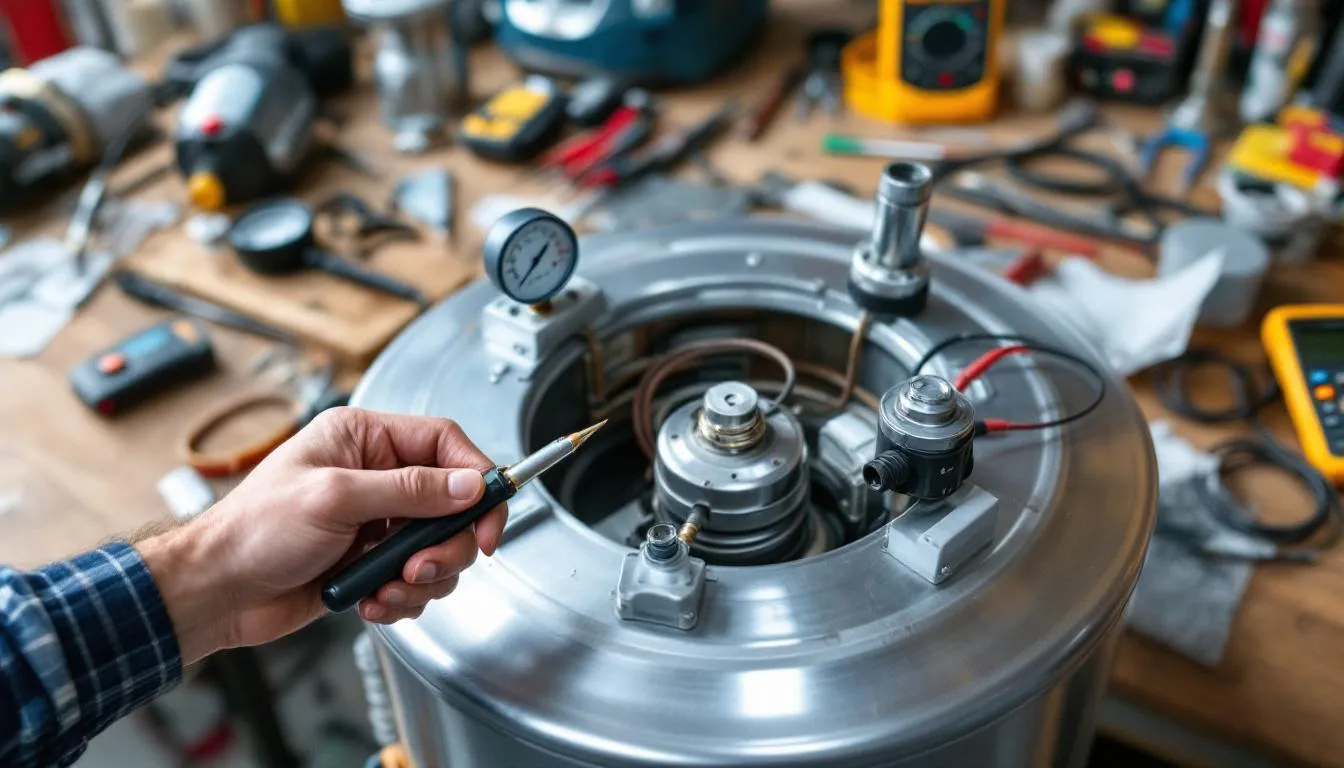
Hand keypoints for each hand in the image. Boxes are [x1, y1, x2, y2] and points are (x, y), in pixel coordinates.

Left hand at [137, 407, 507, 663]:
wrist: (217, 592)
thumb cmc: (253, 532)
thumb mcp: (335, 499)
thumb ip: (409, 490)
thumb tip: (468, 484)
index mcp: (364, 439)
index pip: (446, 444)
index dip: (477, 478)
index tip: (489, 518)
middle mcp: (376, 477)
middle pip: (452, 504)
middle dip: (446, 544)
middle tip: (423, 566)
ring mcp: (376, 523)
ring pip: (439, 548)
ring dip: (423, 577)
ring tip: (386, 587)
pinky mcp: (371, 563)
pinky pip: (416, 581)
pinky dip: (402, 598)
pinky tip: (369, 599)